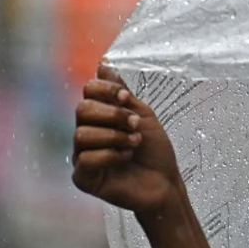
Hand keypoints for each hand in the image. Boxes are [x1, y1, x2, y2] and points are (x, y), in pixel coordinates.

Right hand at [72, 63, 182, 216]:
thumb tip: (103, 64)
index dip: (106, 90)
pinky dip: (110, 155)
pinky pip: (85, 158)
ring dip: (115, 136)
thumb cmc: (156, 152)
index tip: (127, 98)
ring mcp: (82, 155)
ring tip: (134, 144)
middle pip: (82, 110)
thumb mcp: (144, 116)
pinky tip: (126, 158)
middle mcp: (87, 133)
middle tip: (135, 125)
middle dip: (113, 114)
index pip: (88, 91)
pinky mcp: (84, 177)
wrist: (166, 183)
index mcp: (100, 117)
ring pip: (82, 134)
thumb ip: (122, 94)